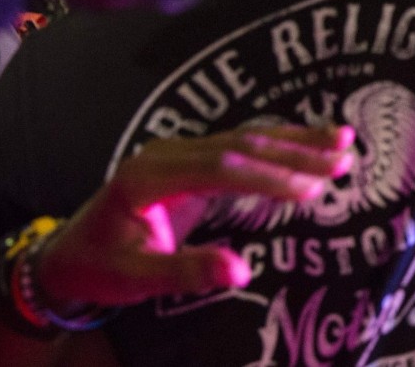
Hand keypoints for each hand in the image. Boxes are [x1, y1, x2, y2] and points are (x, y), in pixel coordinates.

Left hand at [34, 125, 353, 308]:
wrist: (70, 254)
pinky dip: (282, 144)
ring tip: (345, 142)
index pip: (221, 168)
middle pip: (241, 144)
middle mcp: (168, 152)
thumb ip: (187, 271)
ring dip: (297, 141)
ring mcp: (182, 150)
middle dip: (296, 152)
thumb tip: (242, 270)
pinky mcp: (195, 158)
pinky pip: (244, 145)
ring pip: (247, 137)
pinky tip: (316, 142)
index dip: (268, 177)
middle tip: (343, 160)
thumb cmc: (101, 267)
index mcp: (150, 176)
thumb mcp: (137, 278)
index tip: (311, 189)